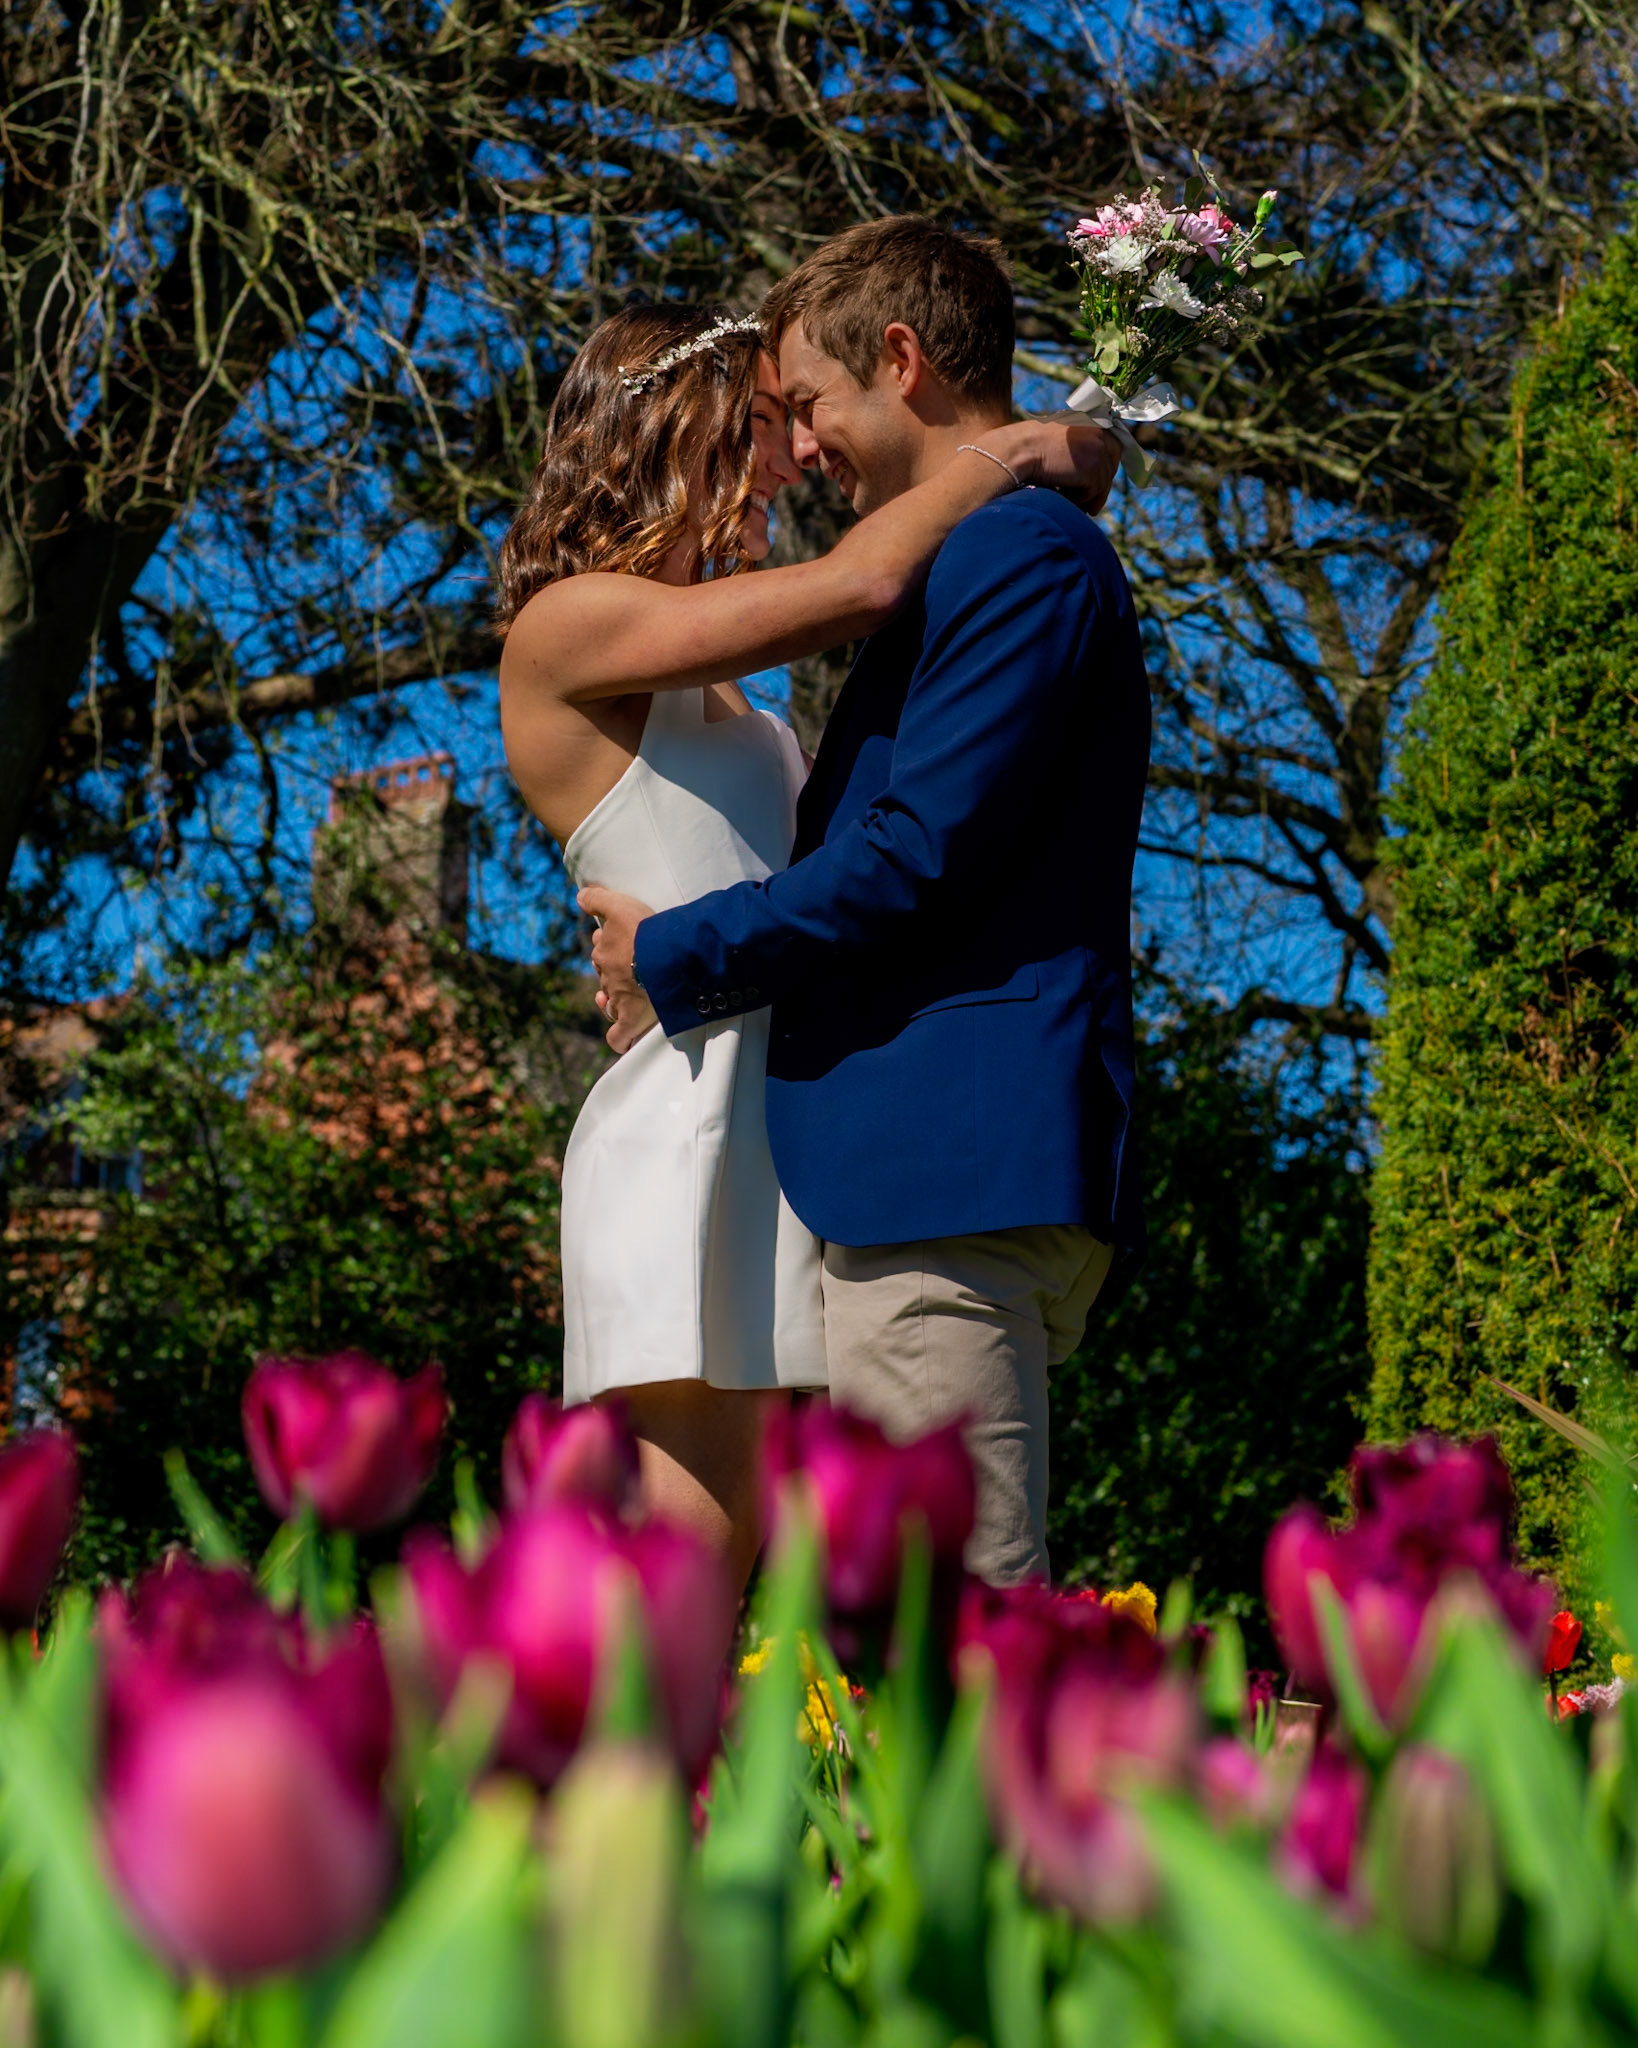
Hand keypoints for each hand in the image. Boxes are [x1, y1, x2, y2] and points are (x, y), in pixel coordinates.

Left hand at [578, 885, 658, 1053]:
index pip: (602, 951)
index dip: (612, 946)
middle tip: (635, 967)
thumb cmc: (645, 930)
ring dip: (616, 1002)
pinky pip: (619, 1036)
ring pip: (612, 1004)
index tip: (628, 942)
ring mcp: (619, 999)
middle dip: (615, 973)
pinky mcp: (632, 1019)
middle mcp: (608, 976)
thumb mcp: (619, 905)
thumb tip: (579, 897)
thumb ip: (598, 900)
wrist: (665, 957)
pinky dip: (619, 1039)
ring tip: (630, 998)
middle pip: (606, 976)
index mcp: (605, 952)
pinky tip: (623, 1039)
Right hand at [1012, 415, 1120, 515]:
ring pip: (1102, 485)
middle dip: (1100, 490)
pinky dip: (1078, 499)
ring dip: (1086, 496)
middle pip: (1110, 469)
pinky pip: (1092, 493)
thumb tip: (1097, 474)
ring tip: (1069, 500)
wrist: (1022, 449)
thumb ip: (1083, 447)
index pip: (1114, 450)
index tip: (1099, 489)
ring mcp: (1099, 450)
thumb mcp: (1065, 439)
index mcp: (1095, 423)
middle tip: (1092, 508)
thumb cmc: (1034, 447)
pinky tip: (1063, 494)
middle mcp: (1101, 434)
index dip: (1105, 471)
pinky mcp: (1093, 468)